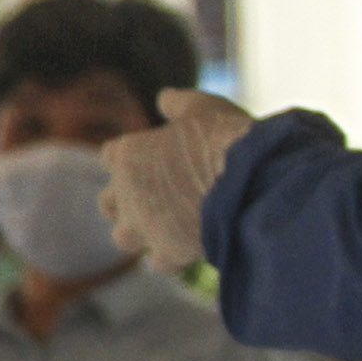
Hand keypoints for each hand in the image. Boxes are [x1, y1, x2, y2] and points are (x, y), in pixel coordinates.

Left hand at [101, 88, 252, 271]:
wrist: (253, 181)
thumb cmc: (228, 138)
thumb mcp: (204, 108)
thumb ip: (179, 103)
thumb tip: (163, 98)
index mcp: (127, 154)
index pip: (111, 157)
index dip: (130, 160)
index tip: (149, 162)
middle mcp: (124, 192)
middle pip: (108, 202)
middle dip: (126, 202)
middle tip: (155, 200)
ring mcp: (142, 225)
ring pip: (124, 237)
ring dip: (142, 233)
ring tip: (166, 228)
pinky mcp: (166, 251)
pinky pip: (159, 262)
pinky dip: (171, 258)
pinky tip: (187, 251)